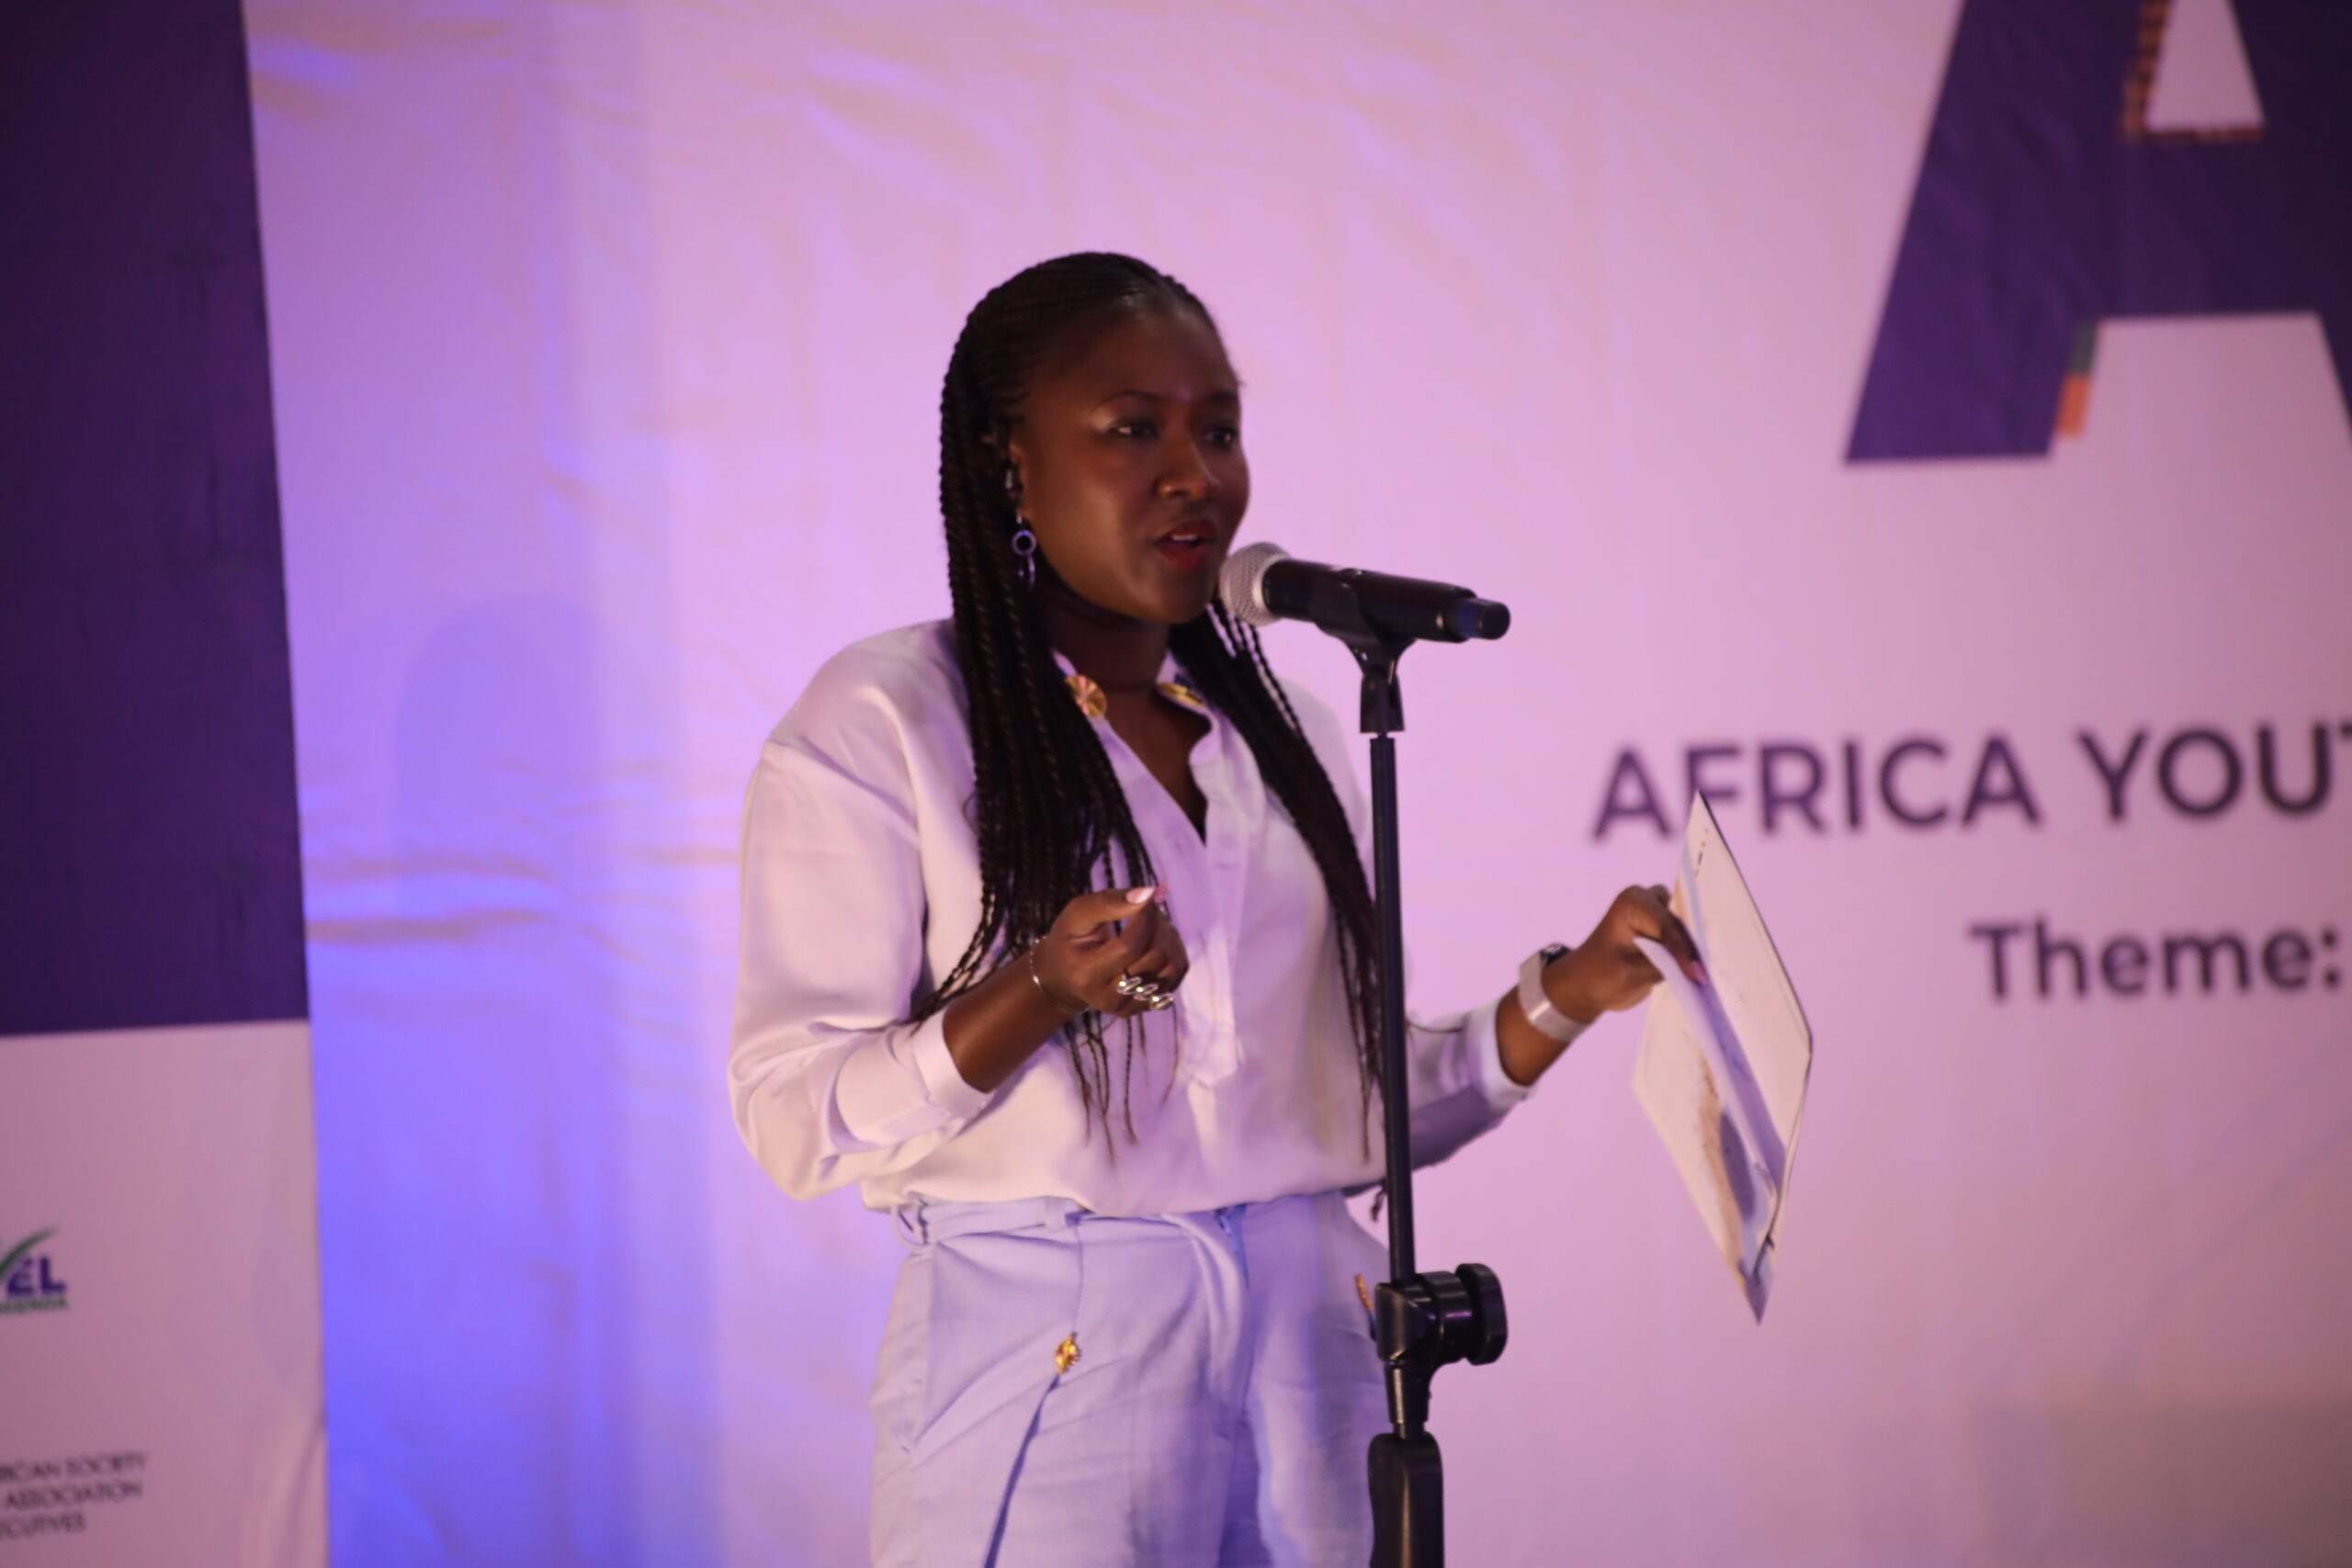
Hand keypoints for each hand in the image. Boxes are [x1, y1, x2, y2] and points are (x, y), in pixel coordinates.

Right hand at [1030, 885, 1190, 1017]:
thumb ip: (1109, 903)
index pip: (1130, 947)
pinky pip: (1177, 974)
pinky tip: (1158, 938)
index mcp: (1087, 976)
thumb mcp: (1077, 915)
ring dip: (1169, 936)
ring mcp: (1131, 1006)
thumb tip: (1151, 893)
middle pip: (1155, 957)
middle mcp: (1110, 999)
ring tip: (1153, 921)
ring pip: (1171, 966)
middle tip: (1149, 906)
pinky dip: (1174, 950)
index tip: (1148, 897)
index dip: (1145, 917)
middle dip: (1158, 923)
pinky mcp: (1148, 1005)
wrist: (1069, 976)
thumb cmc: (1072, 939)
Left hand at [1548, 884, 1704, 1020]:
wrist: (1586, 985)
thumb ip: (1663, 966)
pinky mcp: (1663, 932)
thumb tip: (1697, 969)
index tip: (1695, 974)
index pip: (1665, 925)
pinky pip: (1684, 941)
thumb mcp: (1630, 974)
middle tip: (1701, 974)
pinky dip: (1688, 956)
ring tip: (1699, 974)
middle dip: (1689, 948)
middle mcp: (1646, 901)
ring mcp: (1656, 915)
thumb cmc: (1599, 976)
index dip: (1681, 950)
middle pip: (1679, 924)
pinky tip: (1695, 974)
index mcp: (1632, 903)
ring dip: (1691, 950)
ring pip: (1685, 931)